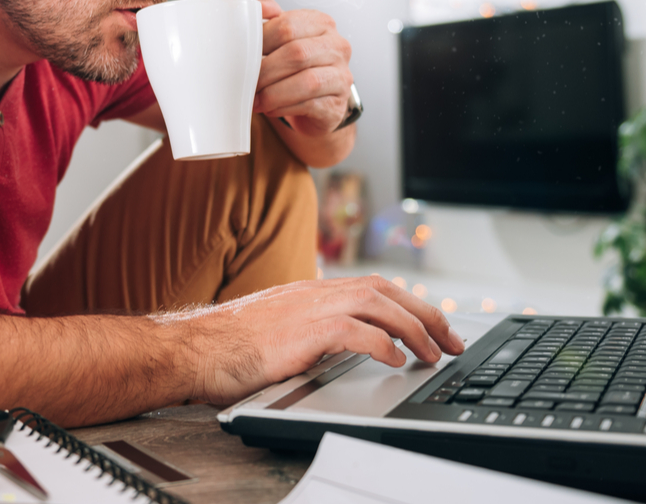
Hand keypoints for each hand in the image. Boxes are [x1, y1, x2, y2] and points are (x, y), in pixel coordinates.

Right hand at [158, 275, 464, 405]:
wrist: (193, 349)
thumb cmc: (227, 347)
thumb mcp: (277, 331)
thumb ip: (308, 330)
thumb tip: (339, 345)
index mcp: (310, 292)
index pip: (373, 286)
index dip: (409, 303)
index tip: (432, 325)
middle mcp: (314, 292)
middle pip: (386, 290)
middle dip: (426, 313)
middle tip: (452, 340)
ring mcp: (309, 308)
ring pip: (379, 305)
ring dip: (415, 328)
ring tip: (434, 353)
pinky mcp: (304, 331)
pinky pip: (357, 331)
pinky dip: (383, 344)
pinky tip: (396, 360)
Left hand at [254, 0, 353, 137]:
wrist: (316, 101)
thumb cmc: (295, 66)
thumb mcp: (282, 38)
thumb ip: (268, 19)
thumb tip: (256, 7)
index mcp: (321, 24)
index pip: (288, 26)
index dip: (260, 42)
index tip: (241, 55)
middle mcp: (337, 46)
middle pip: (297, 53)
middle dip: (265, 70)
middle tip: (245, 81)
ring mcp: (342, 76)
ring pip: (307, 82)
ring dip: (274, 92)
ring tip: (255, 99)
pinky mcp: (338, 104)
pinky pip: (310, 105)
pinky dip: (284, 107)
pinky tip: (271, 108)